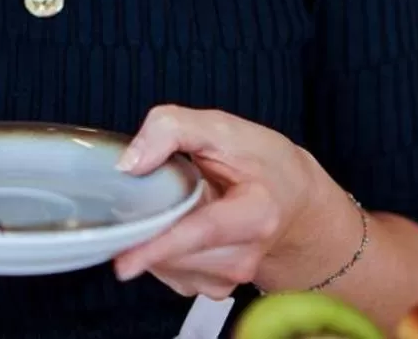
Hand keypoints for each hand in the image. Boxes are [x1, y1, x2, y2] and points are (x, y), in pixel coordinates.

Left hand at [112, 106, 361, 300]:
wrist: (292, 198)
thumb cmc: (260, 161)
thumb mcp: (222, 128)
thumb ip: (171, 129)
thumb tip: (128, 164)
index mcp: (256, 213)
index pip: (201, 232)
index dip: (160, 246)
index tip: (124, 264)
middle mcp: (246, 255)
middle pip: (173, 251)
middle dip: (151, 224)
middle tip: (168, 189)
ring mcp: (231, 277)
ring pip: (165, 265)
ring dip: (156, 237)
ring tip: (185, 205)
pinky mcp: (215, 289)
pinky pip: (168, 272)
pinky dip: (163, 249)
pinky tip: (184, 226)